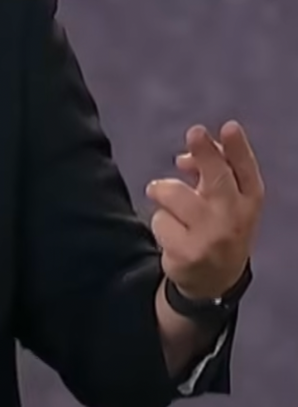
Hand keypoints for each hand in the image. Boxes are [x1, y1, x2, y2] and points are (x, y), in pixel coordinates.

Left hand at [146, 121, 264, 299]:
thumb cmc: (217, 226)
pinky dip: (160, 223)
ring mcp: (212, 238)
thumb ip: (210, 172)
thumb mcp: (225, 200)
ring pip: (173, 194)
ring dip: (162, 193)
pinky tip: (173, 237)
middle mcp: (235, 218)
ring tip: (170, 207)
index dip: (237, 148)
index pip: (245, 170)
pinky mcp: (188, 254)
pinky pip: (159, 220)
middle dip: (205, 153)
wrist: (214, 279)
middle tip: (195, 133)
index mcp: (248, 201)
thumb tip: (183, 158)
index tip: (229, 127)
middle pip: (217, 178)